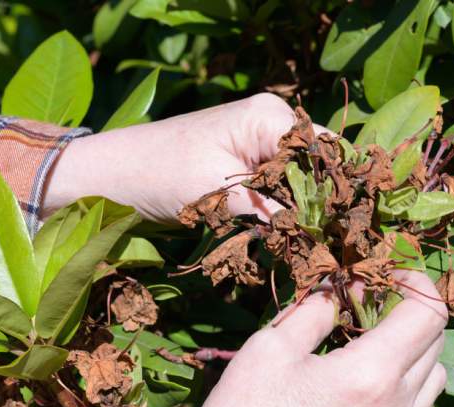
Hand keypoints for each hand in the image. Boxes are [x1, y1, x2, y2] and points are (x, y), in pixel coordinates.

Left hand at [43, 93, 324, 222]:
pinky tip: (288, 233)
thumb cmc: (157, 174)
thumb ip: (267, 208)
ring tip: (312, 243)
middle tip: (328, 243)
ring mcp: (260, 140)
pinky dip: (284, 208)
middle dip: (323, 202)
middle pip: (318, 163)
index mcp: (268, 117)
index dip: (336, 190)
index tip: (341, 230)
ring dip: (303, 208)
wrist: (112, 175)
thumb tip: (313, 232)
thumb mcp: (216, 194)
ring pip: (302, 177)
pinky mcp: (248, 161)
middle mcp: (271, 122)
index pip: (325, 151)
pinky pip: (281, 184)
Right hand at [181, 271, 447, 406]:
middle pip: (436, 342)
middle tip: (374, 301)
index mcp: (370, 372)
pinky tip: (390, 392)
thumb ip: (317, 310)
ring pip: (437, 381)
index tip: (391, 275)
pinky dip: (419, 399)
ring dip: (417, 351)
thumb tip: (341, 289)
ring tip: (380, 343)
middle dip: (411, 311)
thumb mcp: (273, 346)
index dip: (417, 284)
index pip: (428, 314)